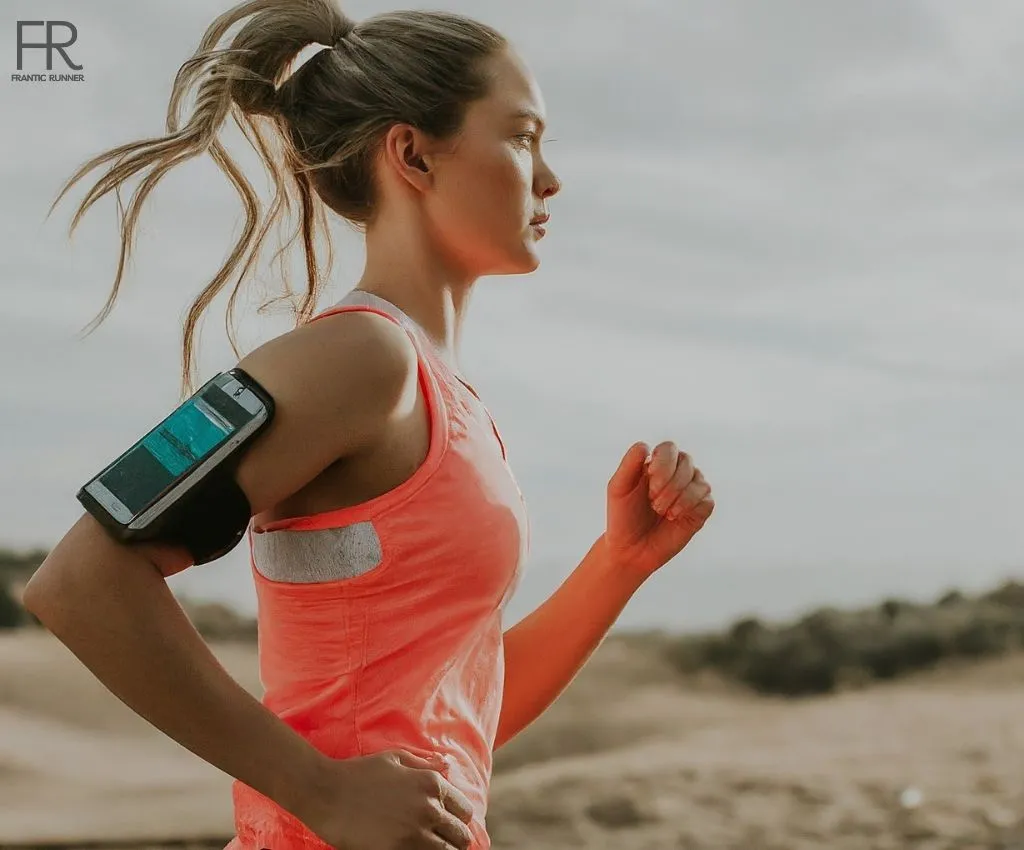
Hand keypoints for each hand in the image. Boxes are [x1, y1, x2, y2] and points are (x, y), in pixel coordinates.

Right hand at [298, 749, 474, 849]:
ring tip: (426, 847)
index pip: (465, 811)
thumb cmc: (359, 773)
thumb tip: (447, 768)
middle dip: (453, 839)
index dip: (458, 819)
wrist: (326, 792)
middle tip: (438, 841)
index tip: (447, 825)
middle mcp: (429, 808)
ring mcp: (415, 832)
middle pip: (461, 837)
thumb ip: (424, 765)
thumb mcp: (395, 758)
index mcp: (432, 783)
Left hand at [604, 441, 714, 579]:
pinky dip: (690, 507)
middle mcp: (677, 473)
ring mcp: (691, 491)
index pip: (669, 449)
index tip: (650, 480)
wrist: (631, 549)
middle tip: (653, 503)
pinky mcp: (700, 511)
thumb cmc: (622, 517)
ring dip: (679, 497)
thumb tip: (645, 445)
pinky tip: (674, 517)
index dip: (663, 462)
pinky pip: (706, 500)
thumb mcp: (618, 488)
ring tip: (662, 512)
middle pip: (686, 461)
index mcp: (657, 464)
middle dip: (670, 483)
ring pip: (699, 481)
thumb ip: (629, 464)